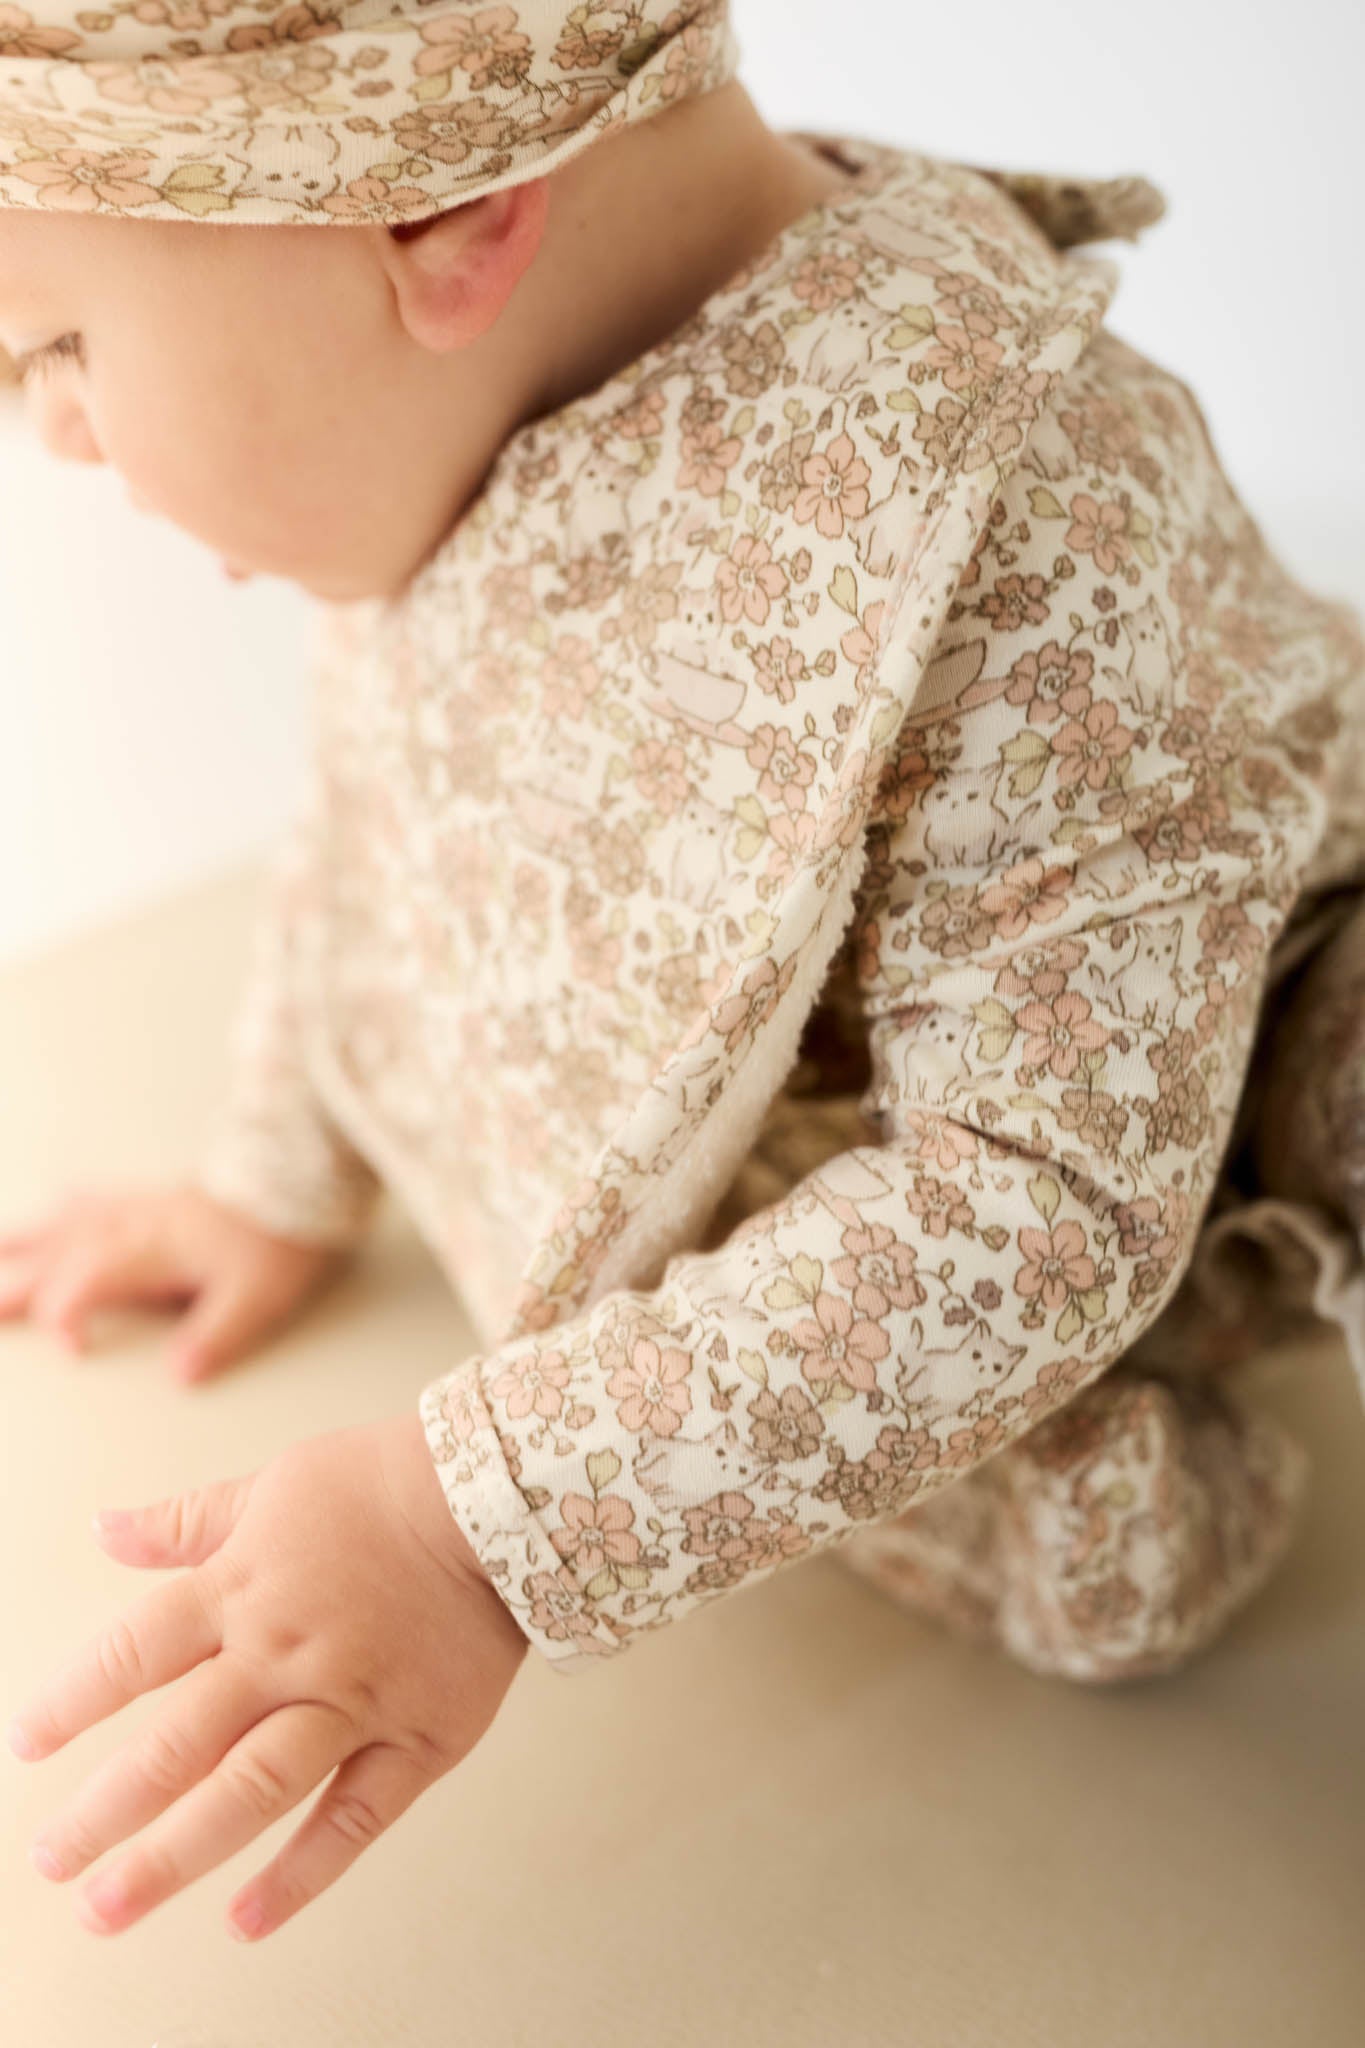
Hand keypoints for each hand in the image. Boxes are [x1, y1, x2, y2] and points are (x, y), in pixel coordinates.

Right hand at [0, 1180, 351, 1382]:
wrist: (299, 1176)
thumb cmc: (277, 1236)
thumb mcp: (257, 1296)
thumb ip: (215, 1336)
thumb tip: (180, 1375)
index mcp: (149, 1250)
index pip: (84, 1282)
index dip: (67, 1316)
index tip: (74, 1350)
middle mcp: (131, 1226)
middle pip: (56, 1256)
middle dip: (15, 1284)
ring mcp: (137, 1209)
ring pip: (63, 1226)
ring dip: (23, 1244)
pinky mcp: (152, 1199)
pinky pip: (95, 1199)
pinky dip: (67, 1208)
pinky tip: (54, 1205)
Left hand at [7, 1412, 526, 1941]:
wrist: (502, 1493)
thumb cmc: (381, 1480)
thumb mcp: (273, 1484)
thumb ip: (186, 1523)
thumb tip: (102, 1531)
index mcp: (242, 1588)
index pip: (134, 1655)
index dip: (73, 1702)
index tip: (27, 1746)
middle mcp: (285, 1654)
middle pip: (176, 1744)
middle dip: (103, 1810)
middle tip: (50, 1864)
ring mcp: (352, 1702)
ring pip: (249, 1791)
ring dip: (172, 1856)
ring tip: (107, 1909)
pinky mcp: (418, 1738)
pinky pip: (353, 1817)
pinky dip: (301, 1873)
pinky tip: (247, 1918)